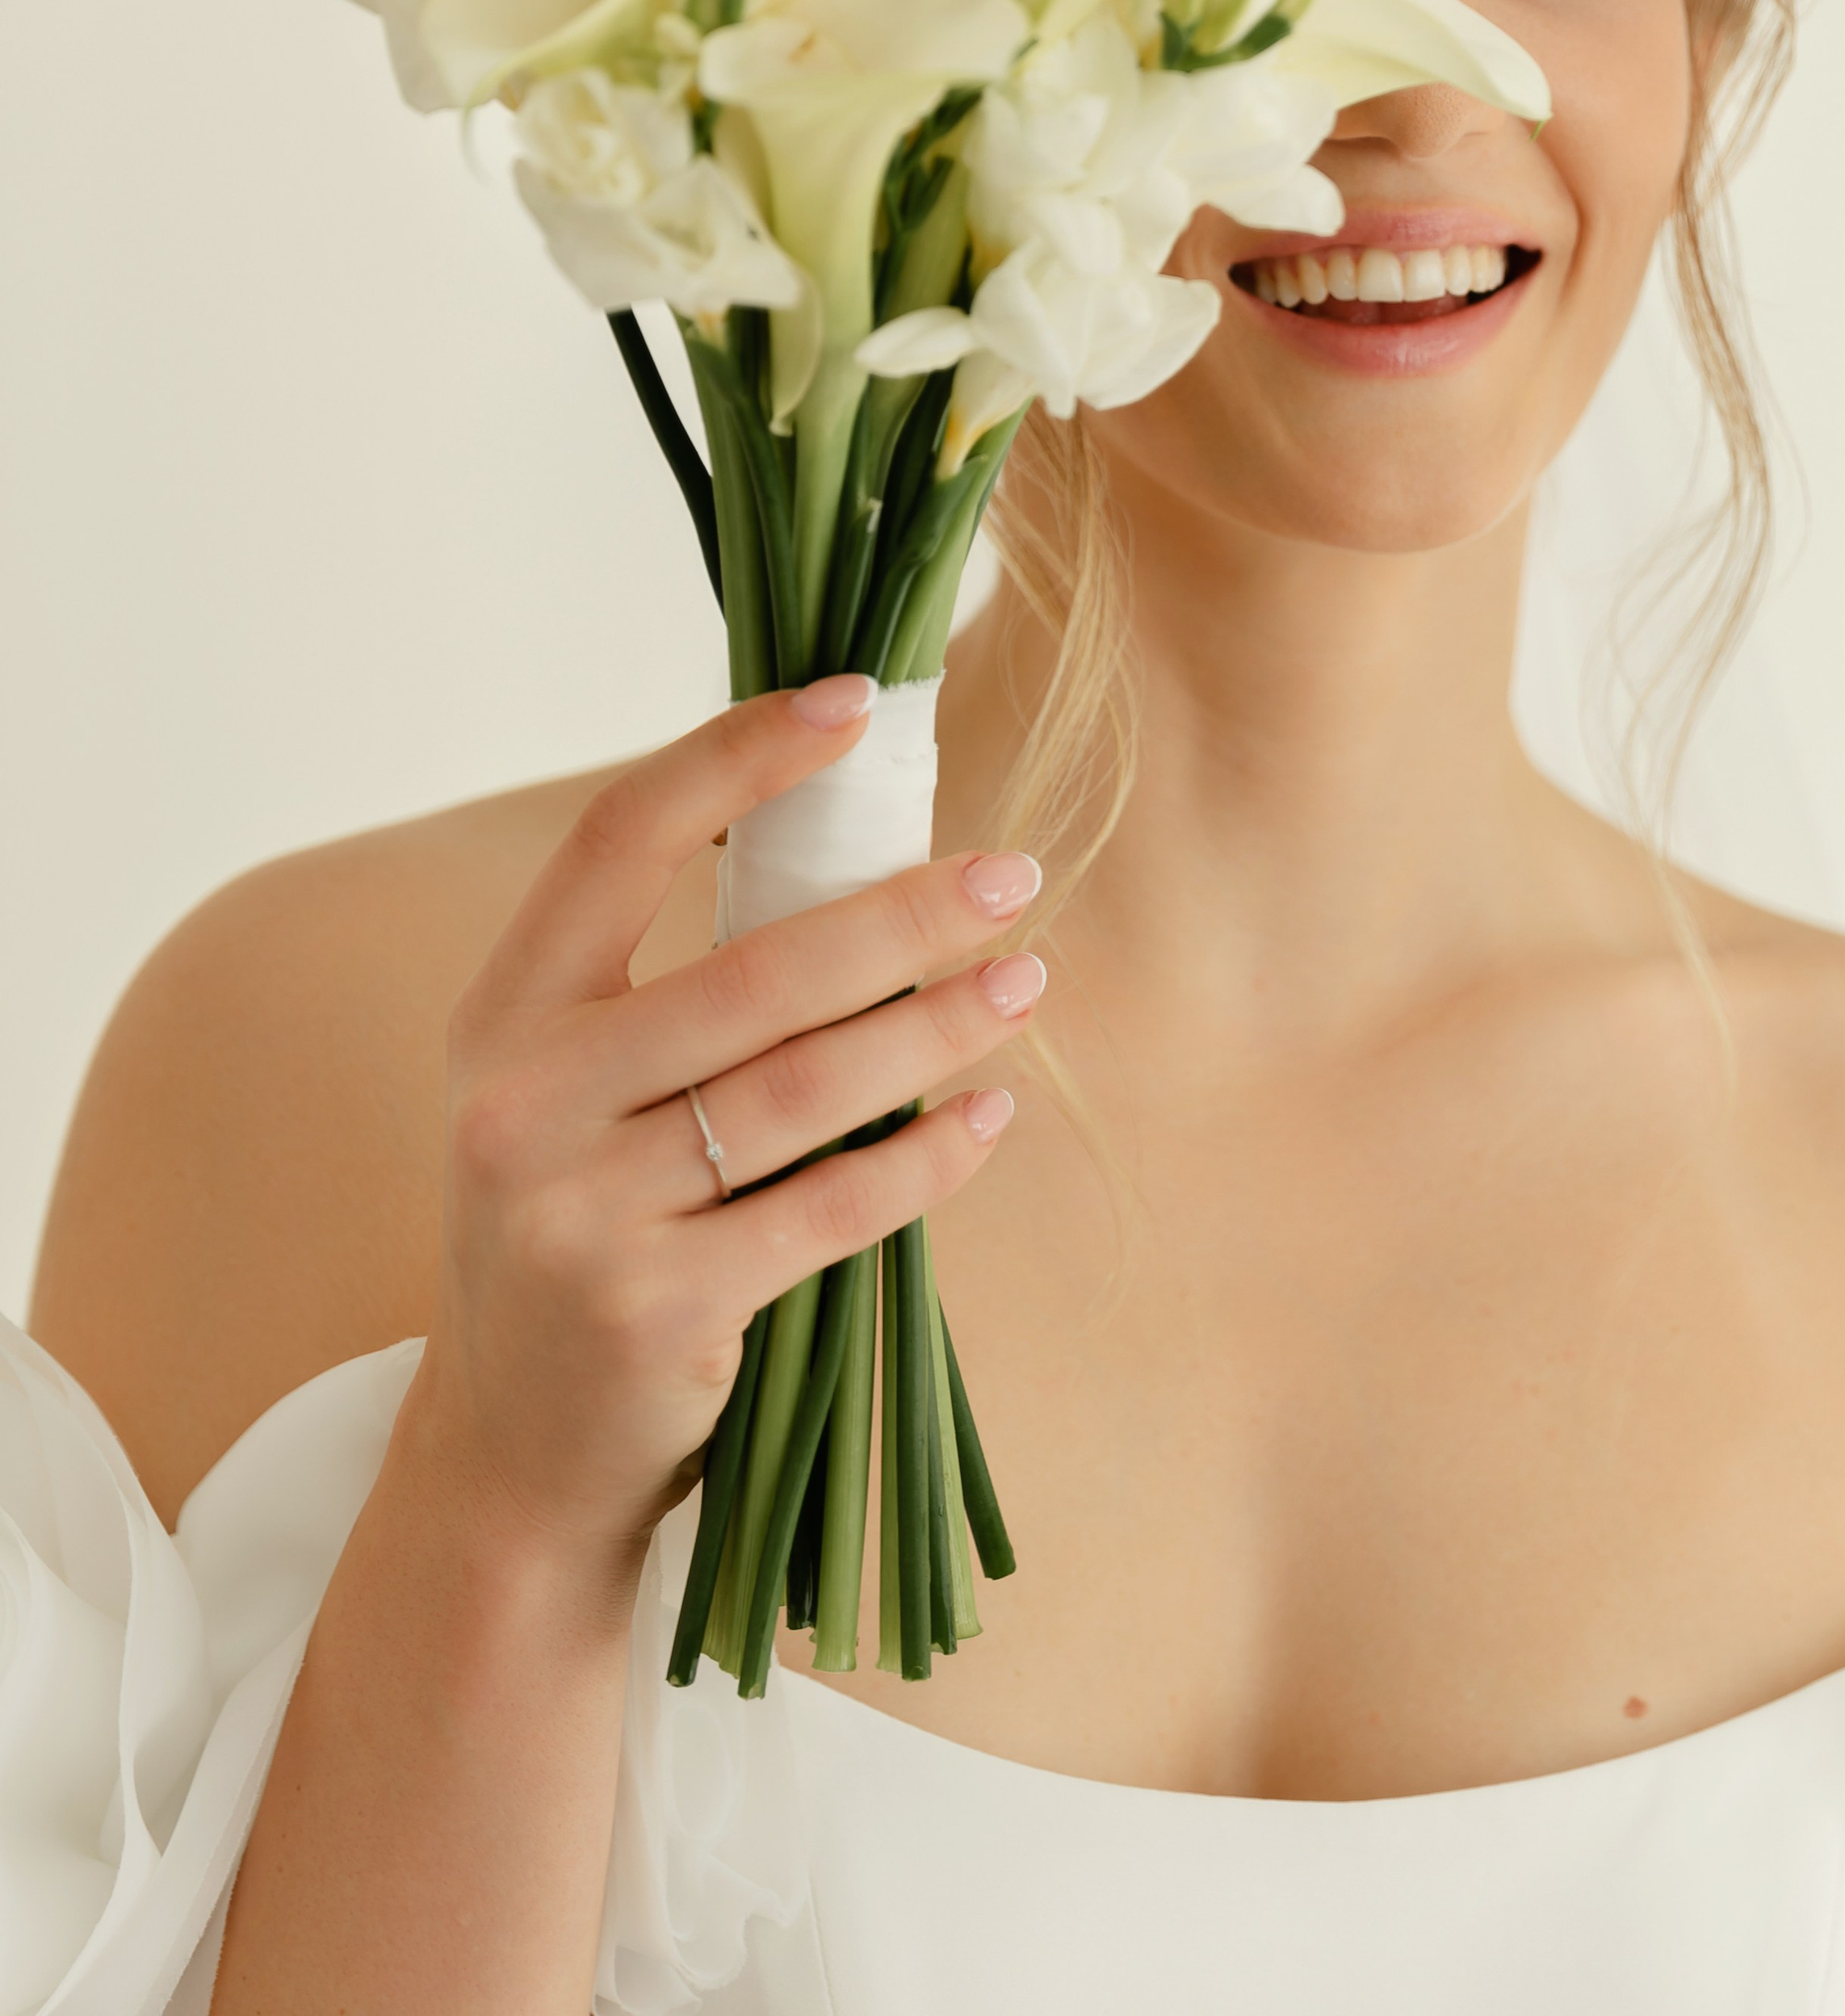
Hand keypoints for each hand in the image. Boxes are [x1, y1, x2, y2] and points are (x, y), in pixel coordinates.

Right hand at [405, 677, 1042, 1576]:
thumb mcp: (572, 1093)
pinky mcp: (658, 1310)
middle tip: (1011, 876)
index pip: (621, 834)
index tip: (854, 706)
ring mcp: (584, 1213)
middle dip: (902, 914)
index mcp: (504, 1013)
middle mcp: (525, 1102)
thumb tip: (859, 853)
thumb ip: (669, 989)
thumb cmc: (581, 1226)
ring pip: (806, 1089)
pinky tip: (989, 1115)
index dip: (740, 757)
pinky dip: (925, 1157)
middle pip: (752, 969)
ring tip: (1027, 981)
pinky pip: (828, 1211)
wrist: (515, 1450)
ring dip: (939, 1026)